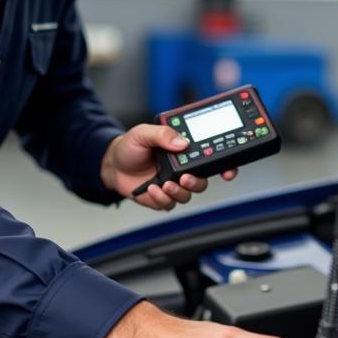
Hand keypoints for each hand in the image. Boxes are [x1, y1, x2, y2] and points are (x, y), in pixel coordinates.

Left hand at [101, 123, 236, 209]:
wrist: (111, 165)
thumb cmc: (129, 147)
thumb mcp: (144, 132)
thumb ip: (162, 134)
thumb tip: (181, 142)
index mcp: (184, 150)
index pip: (211, 158)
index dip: (225, 166)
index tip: (227, 170)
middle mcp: (182, 168)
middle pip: (204, 179)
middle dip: (198, 181)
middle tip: (186, 178)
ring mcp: (173, 183)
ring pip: (189, 194)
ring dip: (179, 191)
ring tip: (166, 184)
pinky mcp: (162, 197)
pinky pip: (170, 204)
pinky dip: (162, 198)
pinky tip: (152, 189)